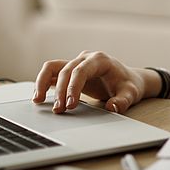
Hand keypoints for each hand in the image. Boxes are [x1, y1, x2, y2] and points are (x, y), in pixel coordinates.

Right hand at [32, 51, 147, 113]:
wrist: (129, 80)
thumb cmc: (129, 85)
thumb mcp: (131, 94)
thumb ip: (123, 101)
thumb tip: (112, 107)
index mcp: (100, 60)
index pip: (81, 71)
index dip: (73, 87)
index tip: (70, 105)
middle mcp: (86, 58)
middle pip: (66, 71)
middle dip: (60, 91)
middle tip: (59, 110)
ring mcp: (77, 63)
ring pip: (53, 67)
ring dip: (43, 82)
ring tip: (38, 100)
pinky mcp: (71, 71)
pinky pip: (52, 73)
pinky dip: (44, 83)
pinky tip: (39, 96)